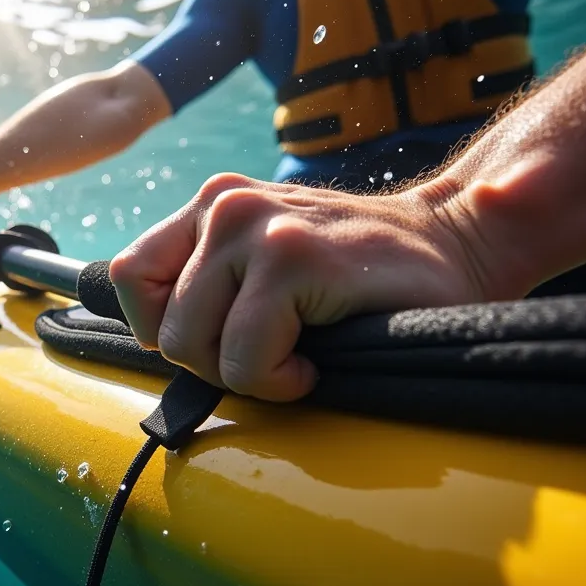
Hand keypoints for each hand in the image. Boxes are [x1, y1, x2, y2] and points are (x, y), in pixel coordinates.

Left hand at [109, 173, 495, 401]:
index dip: (162, 327)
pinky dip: (279, 381)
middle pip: (161, 327)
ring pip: (194, 346)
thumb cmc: (359, 274)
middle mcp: (224, 205)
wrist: (456, 245)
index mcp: (211, 205)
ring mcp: (255, 226)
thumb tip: (142, 338)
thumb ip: (207, 282)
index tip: (219, 340)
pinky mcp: (291, 257)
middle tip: (271, 355)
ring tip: (294, 356)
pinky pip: (246, 359)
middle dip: (213, 363)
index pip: (128, 277)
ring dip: (246, 374)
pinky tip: (316, 362)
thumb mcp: (264, 262)